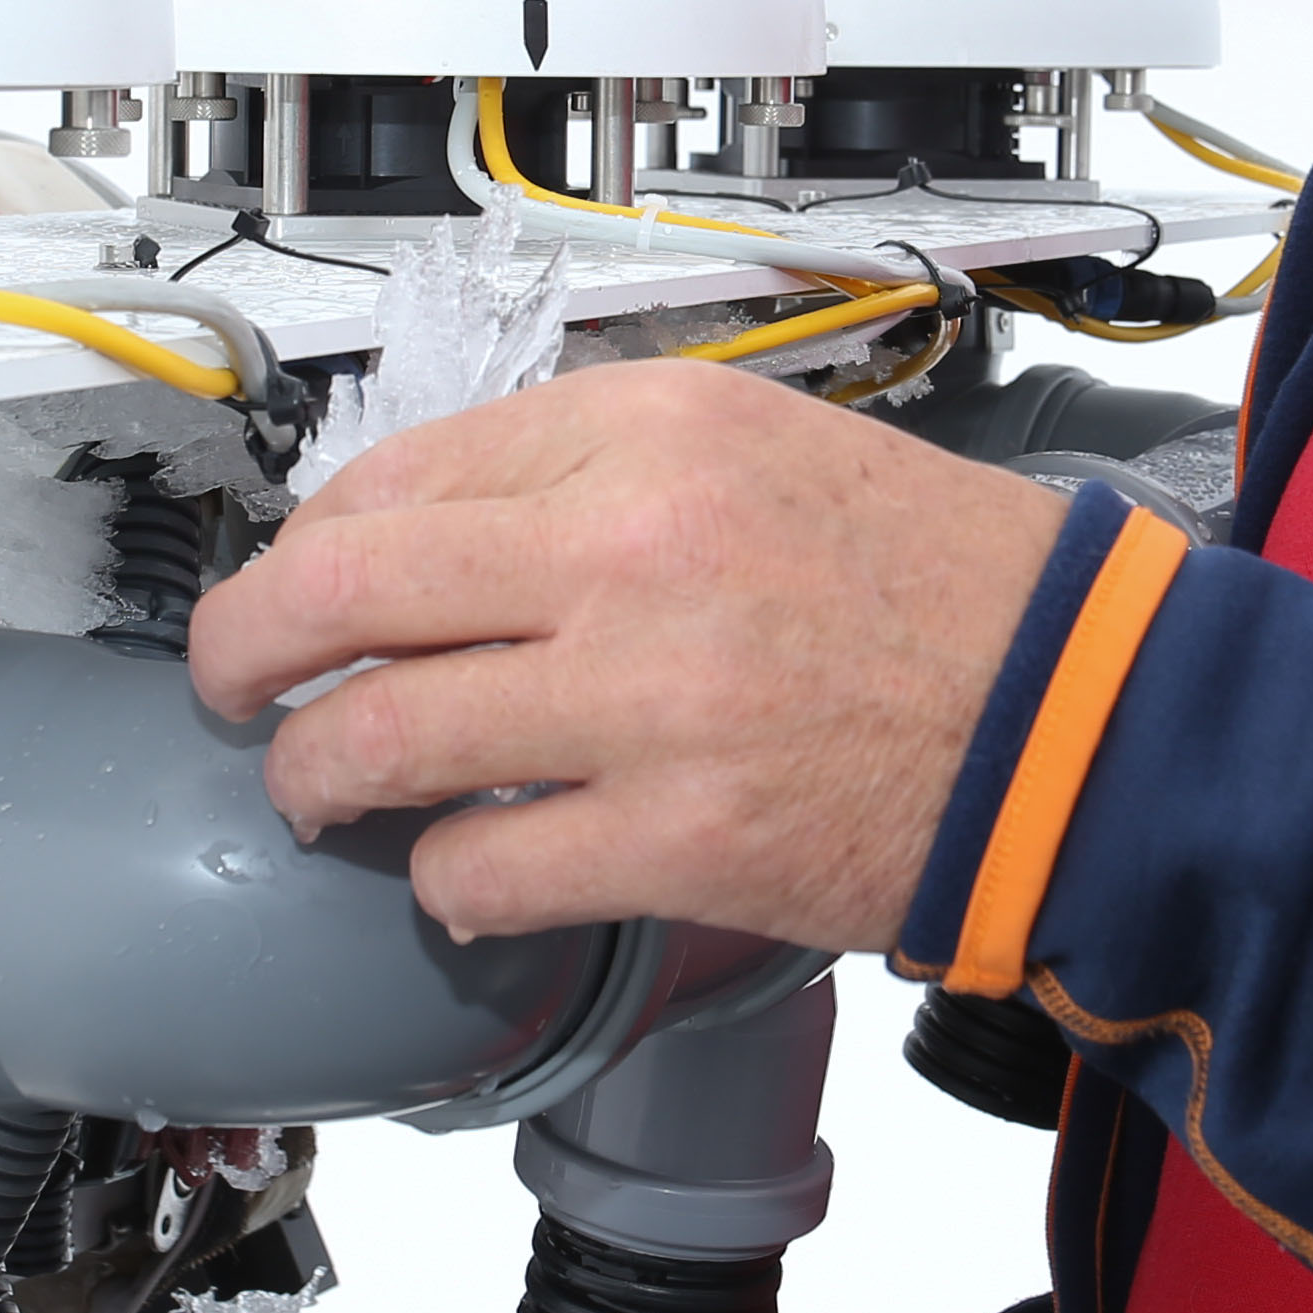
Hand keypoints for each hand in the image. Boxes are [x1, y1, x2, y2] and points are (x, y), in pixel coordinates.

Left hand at [186, 359, 1067, 949]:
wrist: (1085, 715)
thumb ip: (603, 475)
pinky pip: (478, 864)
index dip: (315, 542)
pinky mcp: (674, 836)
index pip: (399, 473)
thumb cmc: (949, 591)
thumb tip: (439, 535)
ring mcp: (644, 697)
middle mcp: (630, 545)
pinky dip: (444, 881)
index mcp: (653, 432)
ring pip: (378, 734)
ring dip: (319, 774)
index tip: (302, 584)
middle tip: (228, 684)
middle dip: (243, 647)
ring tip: (320, 790)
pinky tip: (465, 874)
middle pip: (339, 588)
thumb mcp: (768, 451)